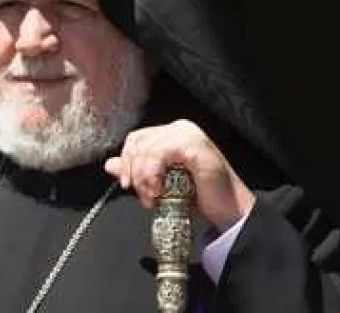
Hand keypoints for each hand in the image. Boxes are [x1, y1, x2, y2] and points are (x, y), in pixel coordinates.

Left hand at [104, 119, 255, 231]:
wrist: (229, 211)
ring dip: (143, 178)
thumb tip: (110, 164)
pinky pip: (159, 153)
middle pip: (137, 141)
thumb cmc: (199, 197)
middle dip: (133, 172)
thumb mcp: (160, 184)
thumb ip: (137, 171)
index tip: (127, 186)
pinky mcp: (193, 144)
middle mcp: (179, 128)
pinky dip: (152, 174)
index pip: (136, 139)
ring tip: (153, 198)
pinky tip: (160, 190)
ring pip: (146, 148)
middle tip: (143, 196)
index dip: (127, 162)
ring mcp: (187, 134)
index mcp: (171, 134)